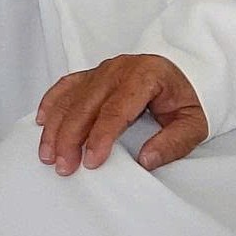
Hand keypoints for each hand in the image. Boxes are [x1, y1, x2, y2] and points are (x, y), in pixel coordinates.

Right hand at [32, 52, 206, 171]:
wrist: (190, 69)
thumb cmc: (190, 96)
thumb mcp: (194, 123)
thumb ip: (173, 143)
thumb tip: (146, 160)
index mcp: (145, 77)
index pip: (115, 111)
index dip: (100, 138)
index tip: (91, 161)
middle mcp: (119, 70)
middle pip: (85, 106)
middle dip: (70, 138)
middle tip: (63, 165)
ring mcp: (103, 70)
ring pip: (70, 98)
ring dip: (55, 126)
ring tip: (47, 153)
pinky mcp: (94, 73)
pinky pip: (66, 86)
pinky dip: (51, 102)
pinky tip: (41, 121)